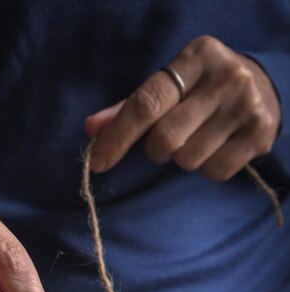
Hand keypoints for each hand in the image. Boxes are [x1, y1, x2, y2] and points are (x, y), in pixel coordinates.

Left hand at [85, 36, 280, 179]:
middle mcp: (225, 76)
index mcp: (197, 56)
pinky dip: (208, 169)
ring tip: (198, 139)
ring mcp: (246, 104)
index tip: (97, 163)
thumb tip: (91, 129)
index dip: (118, 137)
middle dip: (157, 150)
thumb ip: (130, 107)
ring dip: (183, 159)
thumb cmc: (202, 89)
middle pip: (166, 138)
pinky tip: (217, 148)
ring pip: (189, 159)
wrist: (265, 88)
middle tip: (166, 143)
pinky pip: (215, 172)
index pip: (146, 103)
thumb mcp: (171, 86)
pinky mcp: (261, 132)